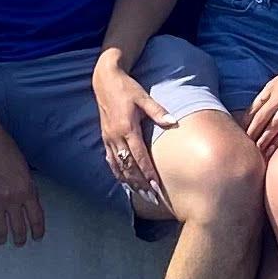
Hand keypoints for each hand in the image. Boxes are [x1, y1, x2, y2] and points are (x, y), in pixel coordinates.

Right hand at [0, 117, 46, 245]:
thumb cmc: (3, 146)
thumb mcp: (23, 166)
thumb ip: (26, 186)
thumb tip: (28, 201)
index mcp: (27, 189)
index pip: (36, 218)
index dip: (37, 231)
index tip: (37, 237)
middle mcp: (12, 199)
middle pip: (19, 229)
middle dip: (21, 239)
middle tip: (20, 242)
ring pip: (1, 232)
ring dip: (3, 239)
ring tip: (3, 240)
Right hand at [91, 58, 170, 212]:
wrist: (104, 81)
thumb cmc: (127, 88)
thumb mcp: (143, 97)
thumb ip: (158, 112)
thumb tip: (173, 122)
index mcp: (127, 128)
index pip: (139, 157)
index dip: (148, 173)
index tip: (157, 187)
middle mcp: (116, 136)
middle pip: (129, 166)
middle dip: (140, 183)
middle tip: (151, 198)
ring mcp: (109, 138)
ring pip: (119, 166)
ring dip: (129, 181)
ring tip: (140, 194)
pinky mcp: (105, 137)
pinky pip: (111, 159)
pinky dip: (117, 172)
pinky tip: (124, 181)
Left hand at [240, 51, 277, 158]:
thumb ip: (271, 93)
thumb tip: (261, 107)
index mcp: (271, 88)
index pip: (253, 108)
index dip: (245, 122)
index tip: (239, 133)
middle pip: (259, 119)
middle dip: (250, 134)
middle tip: (243, 148)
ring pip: (271, 127)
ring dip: (262, 141)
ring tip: (255, 154)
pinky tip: (272, 150)